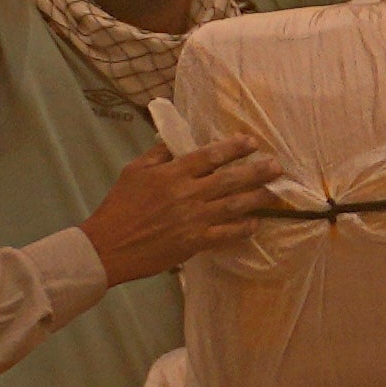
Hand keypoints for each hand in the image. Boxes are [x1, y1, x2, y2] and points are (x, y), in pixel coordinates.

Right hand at [77, 139, 279, 283]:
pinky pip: (226, 234)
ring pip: (234, 205)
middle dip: (257, 171)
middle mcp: (187, 193)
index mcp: (172, 172)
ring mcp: (193, 219)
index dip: (234, 147)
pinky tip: (256, 223)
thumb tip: (176, 140)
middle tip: (277, 166)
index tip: (252, 142)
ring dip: (257, 197)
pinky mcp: (194, 242)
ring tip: (275, 191)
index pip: (210, 155)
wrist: (109, 246)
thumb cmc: (119, 206)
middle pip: (230, 179)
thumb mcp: (133, 171)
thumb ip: (158, 154)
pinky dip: (243, 228)